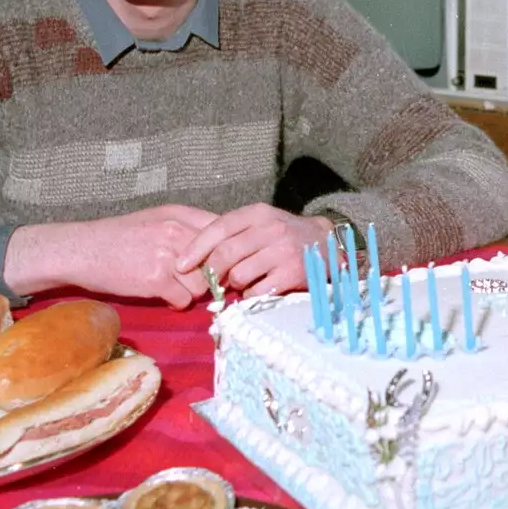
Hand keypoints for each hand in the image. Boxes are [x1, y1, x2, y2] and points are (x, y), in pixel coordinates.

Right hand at [5, 205, 218, 309]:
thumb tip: (222, 245)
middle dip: (212, 275)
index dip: (226, 251)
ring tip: (177, 288)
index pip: (224, 232)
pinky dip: (177, 303)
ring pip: (203, 284)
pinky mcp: (155, 280)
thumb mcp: (157, 219)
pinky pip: (184, 299)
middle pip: (217, 261)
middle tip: (201, 282)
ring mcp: (167, 256)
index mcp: (180, 214)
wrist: (81, 250)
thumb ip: (188, 227)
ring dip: (193, 291)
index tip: (221, 263)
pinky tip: (166, 297)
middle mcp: (177, 231)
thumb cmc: (120, 236)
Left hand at [175, 204, 334, 298]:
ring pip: (238, 275)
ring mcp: (283, 251)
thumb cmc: (285, 235)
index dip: (196, 249)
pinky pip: (256, 291)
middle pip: (225, 254)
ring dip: (233, 284)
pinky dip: (250, 295)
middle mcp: (270, 229)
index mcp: (258, 214)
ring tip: (241, 282)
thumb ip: (232, 233)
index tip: (180, 265)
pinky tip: (257, 289)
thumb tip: (195, 257)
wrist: (327, 244)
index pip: (218, 228)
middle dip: (210, 272)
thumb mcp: (261, 223)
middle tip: (207, 283)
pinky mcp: (292, 273)